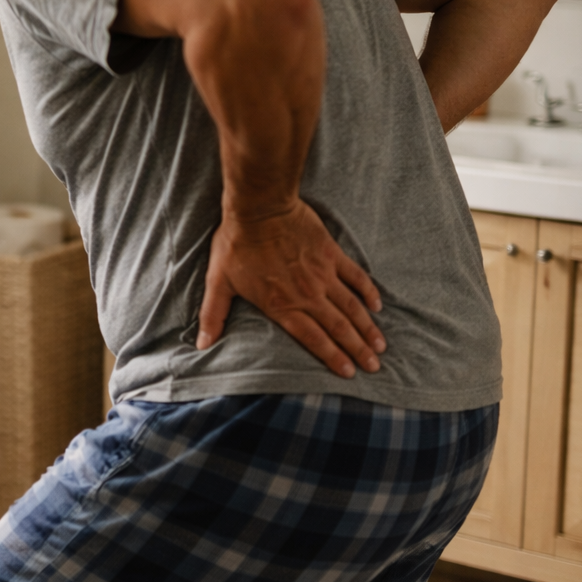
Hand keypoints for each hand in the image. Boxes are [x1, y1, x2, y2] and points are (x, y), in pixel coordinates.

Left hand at [197, 200, 385, 377]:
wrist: (259, 208)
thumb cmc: (236, 244)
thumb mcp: (219, 282)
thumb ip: (213, 315)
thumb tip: (201, 344)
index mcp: (282, 306)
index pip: (313, 339)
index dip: (332, 358)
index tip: (349, 374)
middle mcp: (307, 295)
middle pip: (338, 328)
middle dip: (358, 350)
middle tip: (374, 368)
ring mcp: (322, 274)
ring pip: (351, 307)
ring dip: (367, 328)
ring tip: (380, 346)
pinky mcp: (331, 254)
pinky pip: (355, 276)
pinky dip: (368, 292)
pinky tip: (377, 306)